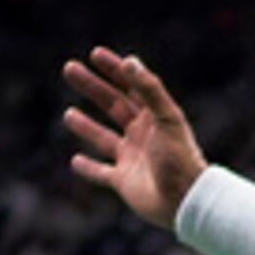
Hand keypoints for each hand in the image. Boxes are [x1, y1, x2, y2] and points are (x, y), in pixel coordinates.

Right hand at [60, 46, 205, 228]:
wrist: (186, 201)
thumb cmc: (180, 158)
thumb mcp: (167, 118)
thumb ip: (150, 89)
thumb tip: (130, 60)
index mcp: (154, 118)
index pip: (132, 87)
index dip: (115, 69)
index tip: (95, 53)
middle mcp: (142, 135)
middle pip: (112, 105)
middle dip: (92, 87)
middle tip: (69, 68)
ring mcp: (132, 158)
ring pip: (104, 138)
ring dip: (87, 127)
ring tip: (68, 114)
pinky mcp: (124, 182)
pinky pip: (102, 173)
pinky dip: (89, 169)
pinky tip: (75, 161)